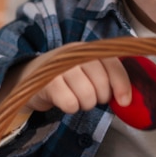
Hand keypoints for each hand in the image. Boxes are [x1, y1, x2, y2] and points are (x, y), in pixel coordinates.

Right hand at [0, 44, 132, 127]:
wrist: (28, 78)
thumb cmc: (66, 78)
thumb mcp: (87, 72)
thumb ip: (107, 78)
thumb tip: (127, 99)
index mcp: (88, 49)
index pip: (113, 64)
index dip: (122, 84)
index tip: (124, 101)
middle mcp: (75, 53)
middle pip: (102, 83)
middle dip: (100, 97)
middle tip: (91, 96)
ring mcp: (60, 66)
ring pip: (87, 96)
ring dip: (84, 104)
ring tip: (76, 98)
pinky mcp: (47, 81)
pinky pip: (70, 103)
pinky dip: (70, 107)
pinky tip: (64, 100)